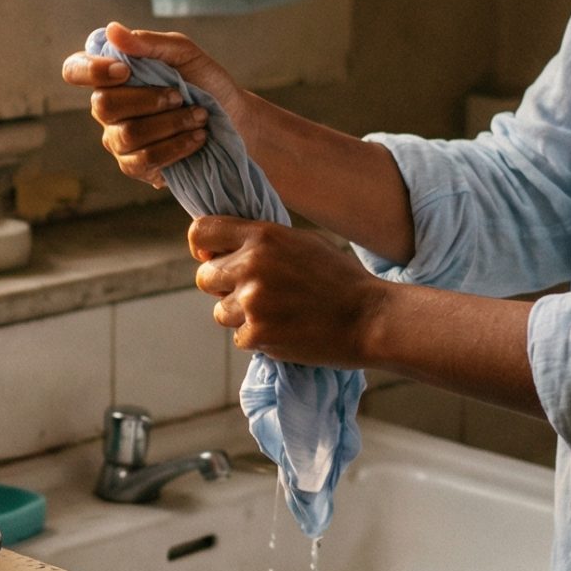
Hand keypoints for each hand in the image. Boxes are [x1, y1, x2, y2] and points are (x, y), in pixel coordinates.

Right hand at [60, 22, 244, 188]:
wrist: (234, 119)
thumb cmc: (206, 82)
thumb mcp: (185, 53)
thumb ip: (148, 43)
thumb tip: (112, 30)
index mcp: (112, 75)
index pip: (74, 70)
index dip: (90, 71)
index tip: (124, 71)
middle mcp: (108, 108)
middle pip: (102, 106)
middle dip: (149, 100)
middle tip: (180, 96)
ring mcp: (118, 139)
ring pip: (127, 135)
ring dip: (170, 124)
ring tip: (199, 117)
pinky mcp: (136, 166)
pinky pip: (143, 160)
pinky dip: (175, 147)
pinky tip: (196, 138)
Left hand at [189, 215, 388, 368]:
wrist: (369, 318)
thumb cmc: (340, 278)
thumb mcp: (302, 242)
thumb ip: (263, 242)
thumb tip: (227, 247)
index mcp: (262, 235)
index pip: (201, 232)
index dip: (202, 246)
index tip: (211, 257)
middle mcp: (250, 265)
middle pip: (204, 277)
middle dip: (222, 287)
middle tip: (253, 293)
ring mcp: (251, 302)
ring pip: (220, 311)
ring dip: (240, 316)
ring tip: (277, 313)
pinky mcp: (257, 335)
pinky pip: (239, 338)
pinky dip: (258, 338)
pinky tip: (285, 330)